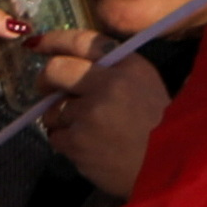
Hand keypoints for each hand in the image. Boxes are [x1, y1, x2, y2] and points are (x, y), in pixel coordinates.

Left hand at [34, 35, 173, 201]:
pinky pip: (56, 137)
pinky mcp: (78, 141)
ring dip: (60, 119)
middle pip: (55, 70)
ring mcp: (90, 113)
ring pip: (52, 110)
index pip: (82, 42)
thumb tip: (72, 70)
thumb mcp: (147, 86)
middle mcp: (107, 84)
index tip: (35, 44)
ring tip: (86, 130)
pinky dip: (66, 142)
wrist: (170, 166)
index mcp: (128, 66)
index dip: (54, 40)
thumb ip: (113, 73)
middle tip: (46, 89)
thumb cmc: (162, 128)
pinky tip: (88, 147)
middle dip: (45, 80)